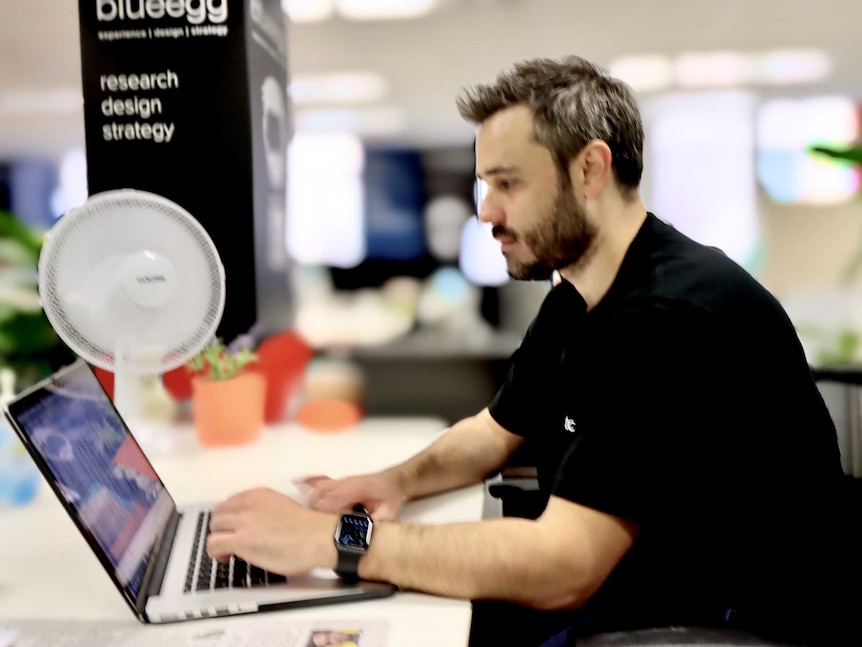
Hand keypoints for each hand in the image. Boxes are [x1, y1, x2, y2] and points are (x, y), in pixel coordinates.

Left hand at [206, 487, 336, 574]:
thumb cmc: (309, 529)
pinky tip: (226, 557)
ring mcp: (244, 522)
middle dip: (221, 528)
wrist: (319, 538)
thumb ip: (264, 511)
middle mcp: (248, 504)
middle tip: (230, 540)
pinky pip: (213, 544)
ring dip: (218, 539)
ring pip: (214, 527)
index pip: (230, 502)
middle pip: (218, 513)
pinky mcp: (242, 541)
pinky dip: (215, 552)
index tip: (234, 527)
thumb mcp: (282, 506)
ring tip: (228, 550)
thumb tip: (255, 526)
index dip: (229, 517)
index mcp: (259, 494)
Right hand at [297, 472, 405, 519]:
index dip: (324, 513)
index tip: (318, 526)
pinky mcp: (339, 482)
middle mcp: (345, 483)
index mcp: (356, 490)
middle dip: (313, 509)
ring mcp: (341, 481)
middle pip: (321, 493)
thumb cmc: (391, 497)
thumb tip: (364, 535)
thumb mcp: (389, 512)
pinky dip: (308, 482)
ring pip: (319, 487)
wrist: (394, 480)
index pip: (334, 500)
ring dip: (311, 501)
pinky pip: (320, 480)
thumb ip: (376, 522)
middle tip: (309, 525)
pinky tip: (296, 483)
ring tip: (304, 517)